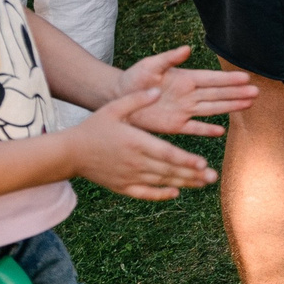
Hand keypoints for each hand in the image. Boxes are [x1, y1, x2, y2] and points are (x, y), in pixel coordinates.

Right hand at [67, 92, 220, 200]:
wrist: (70, 152)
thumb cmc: (93, 127)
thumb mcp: (113, 108)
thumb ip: (137, 99)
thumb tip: (158, 90)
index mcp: (135, 142)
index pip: (165, 154)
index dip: (185, 160)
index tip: (202, 163)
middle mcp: (134, 162)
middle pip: (168, 170)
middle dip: (192, 174)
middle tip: (214, 176)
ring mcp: (128, 176)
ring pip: (161, 182)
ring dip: (184, 183)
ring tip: (204, 183)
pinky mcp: (122, 187)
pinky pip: (145, 193)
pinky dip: (160, 194)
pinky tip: (176, 193)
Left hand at [111, 45, 256, 137]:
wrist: (118, 98)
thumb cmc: (134, 78)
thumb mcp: (150, 65)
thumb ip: (169, 58)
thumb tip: (187, 49)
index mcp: (185, 78)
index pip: (212, 79)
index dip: (228, 79)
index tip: (246, 78)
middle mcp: (189, 94)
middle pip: (217, 94)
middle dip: (237, 93)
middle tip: (256, 92)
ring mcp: (183, 110)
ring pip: (212, 109)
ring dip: (230, 107)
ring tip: (248, 104)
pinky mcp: (174, 125)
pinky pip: (194, 128)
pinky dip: (207, 130)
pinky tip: (221, 131)